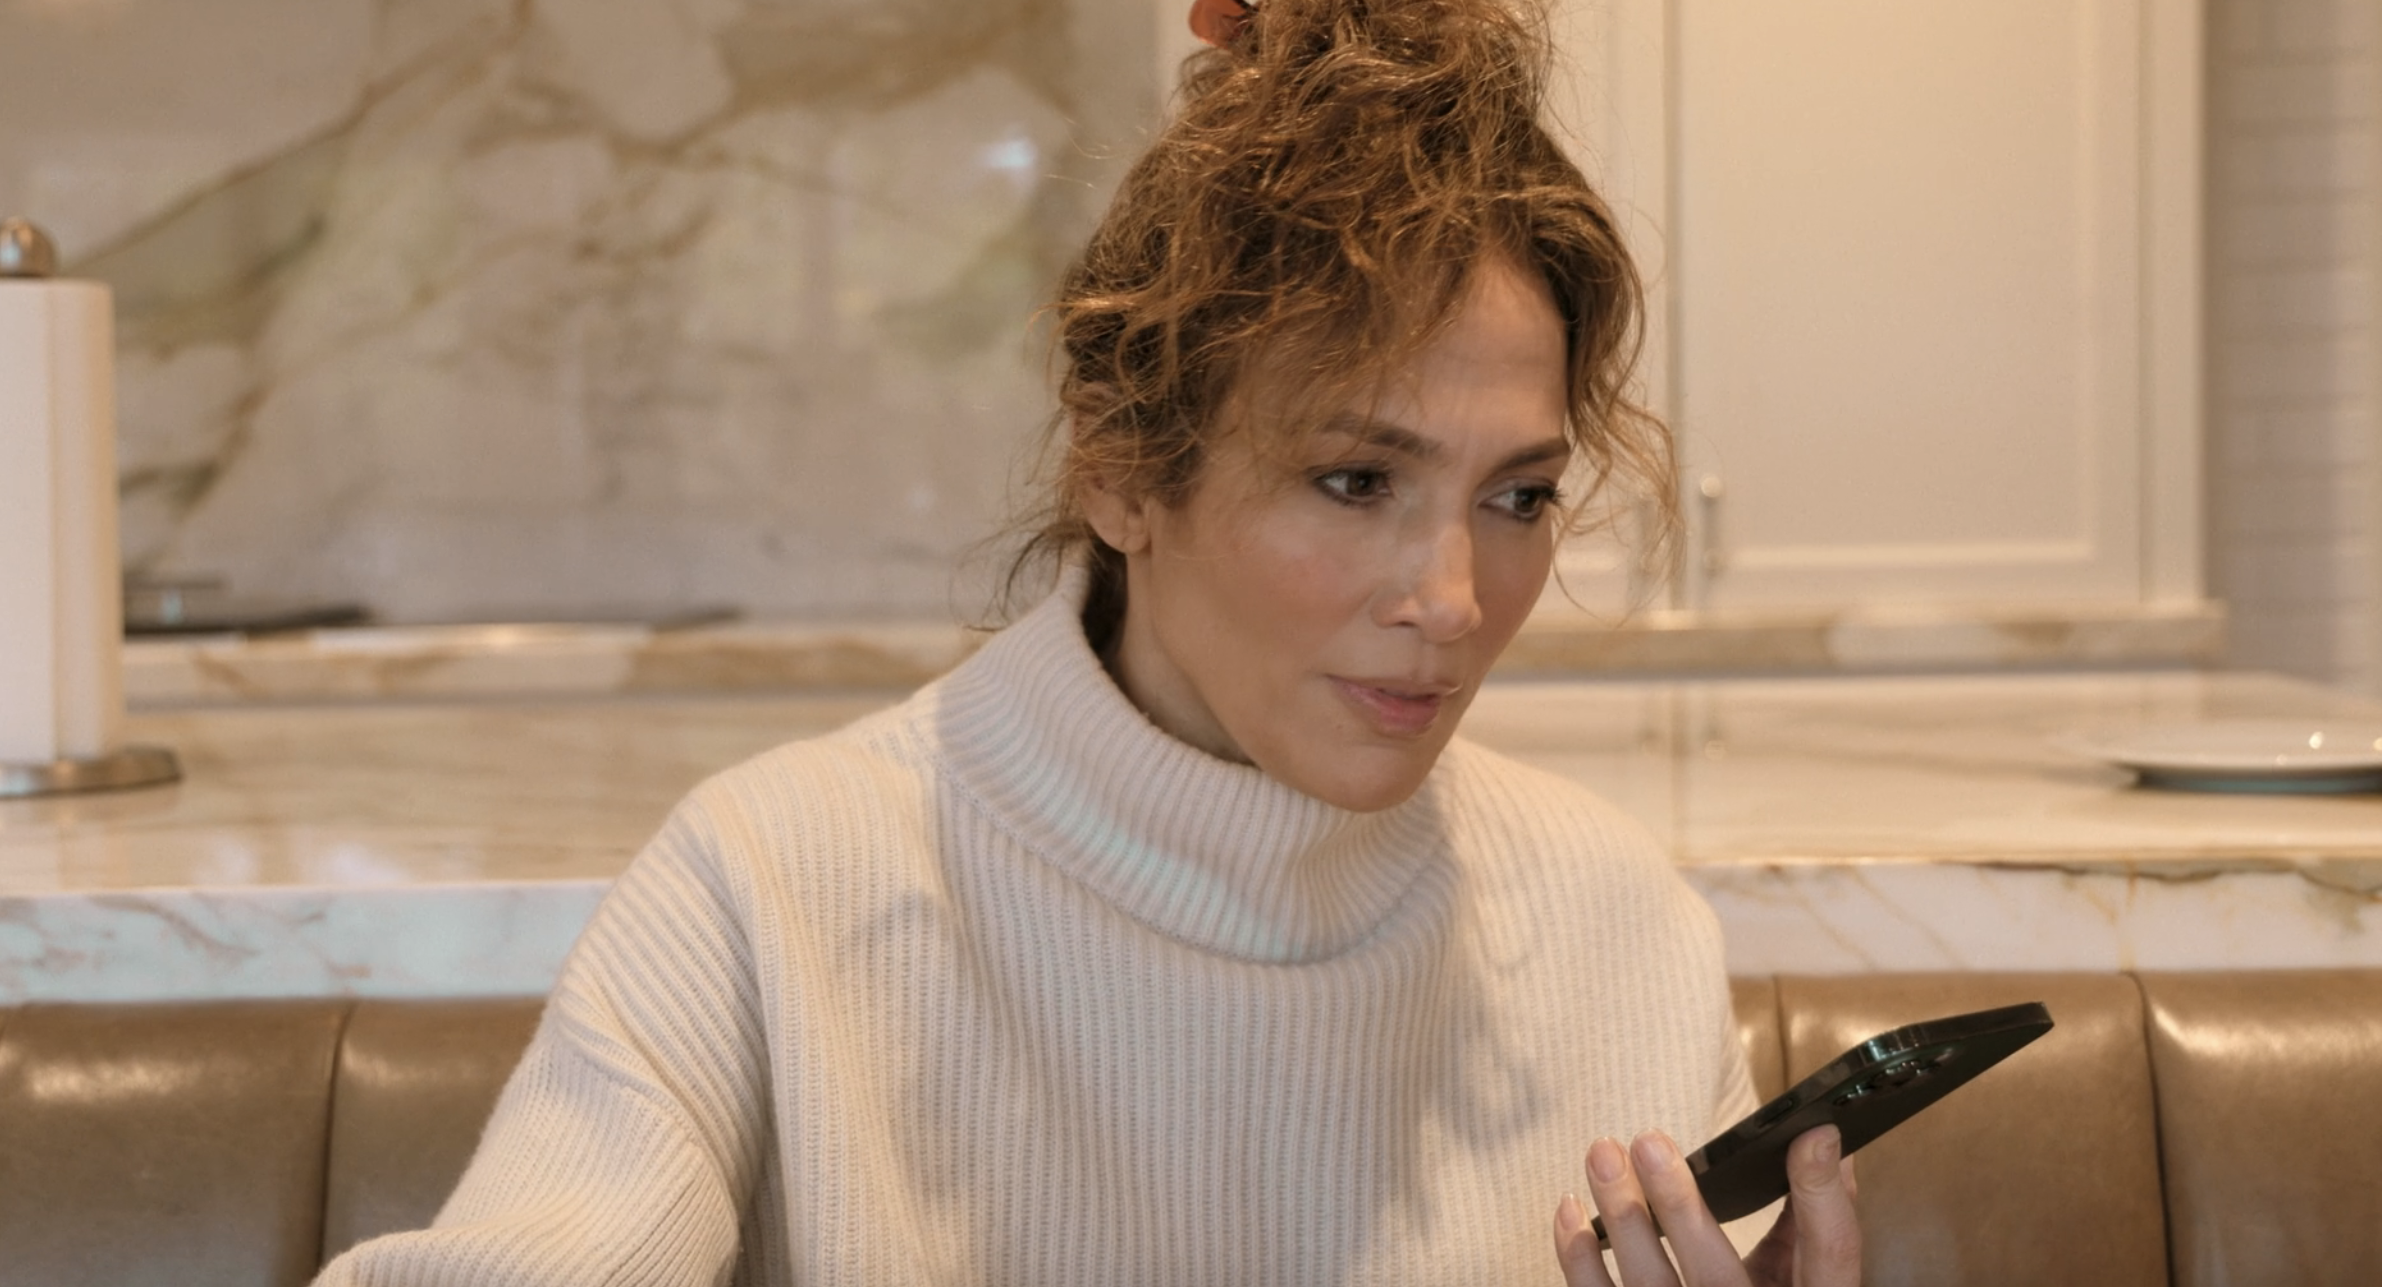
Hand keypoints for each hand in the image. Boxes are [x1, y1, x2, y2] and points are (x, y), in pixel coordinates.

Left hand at [1551, 1125, 1860, 1286]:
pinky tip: (1572, 1210)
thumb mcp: (1805, 1282)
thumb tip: (1820, 1143)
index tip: (1811, 1133)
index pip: (1831, 1253)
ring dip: (1620, 1217)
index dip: (1823, 1194)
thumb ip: (1810, 1224)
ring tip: (1602, 1154)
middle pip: (1715, 1275)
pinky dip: (1580, 1259)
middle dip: (1678, 1205)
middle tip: (1648, 1141)